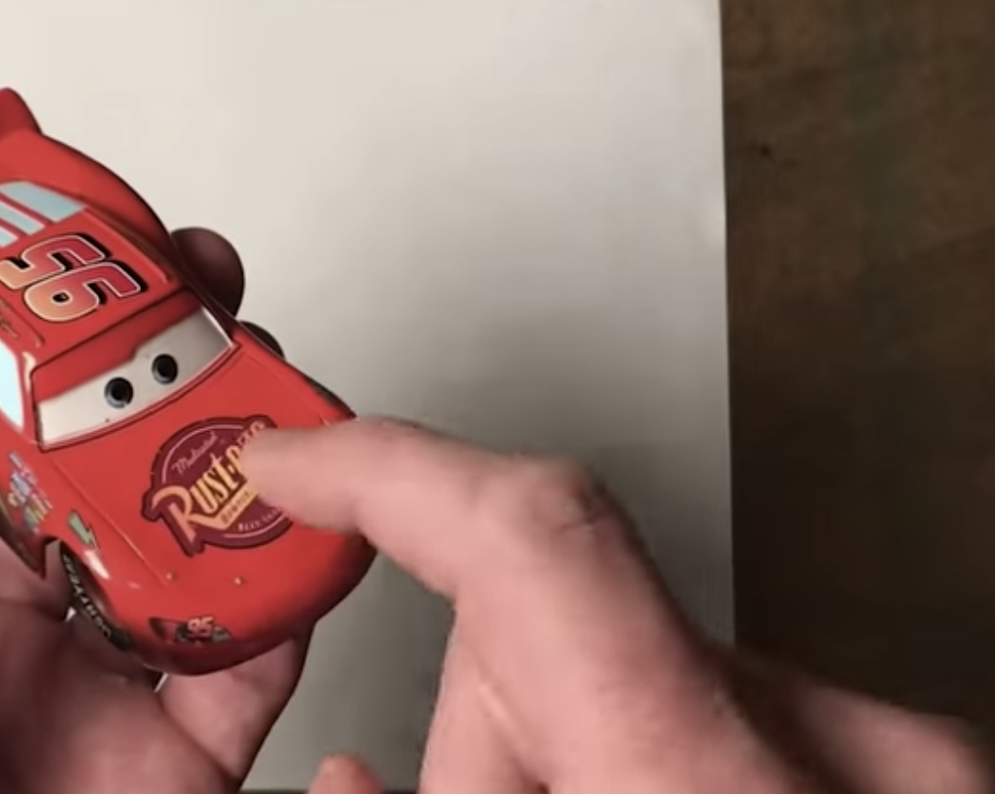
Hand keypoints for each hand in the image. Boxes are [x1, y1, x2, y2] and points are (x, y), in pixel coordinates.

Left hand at [0, 229, 305, 793]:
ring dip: (219, 449)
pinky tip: (304, 521)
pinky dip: (290, 591)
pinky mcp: (168, 765)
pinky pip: (248, 664)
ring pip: (170, 536)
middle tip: (175, 273)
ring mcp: (83, 686)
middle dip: (127, 355)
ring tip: (254, 366)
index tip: (22, 240)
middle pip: (70, 454)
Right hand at [245, 419, 993, 793]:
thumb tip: (344, 783)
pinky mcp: (928, 780)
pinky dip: (661, 778)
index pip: (531, 539)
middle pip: (566, 639)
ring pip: (650, 685)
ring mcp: (910, 771)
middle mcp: (852, 763)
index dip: (382, 471)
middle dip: (484, 736)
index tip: (294, 462)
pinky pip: (736, 727)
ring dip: (580, 767)